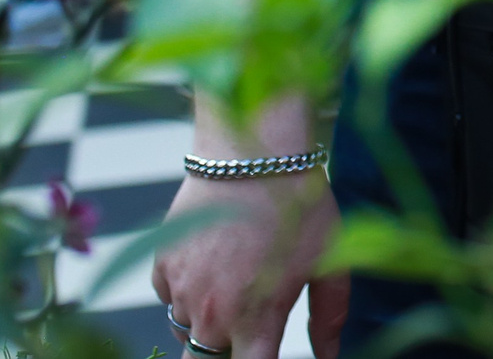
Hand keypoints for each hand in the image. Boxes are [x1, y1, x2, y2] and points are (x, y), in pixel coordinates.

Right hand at [150, 171, 344, 358]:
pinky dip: (186, 293)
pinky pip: (168, 299)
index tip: (267, 351)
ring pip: (186, 332)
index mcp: (255, 321)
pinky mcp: (161, 265)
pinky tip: (213, 263)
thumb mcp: (329, 261)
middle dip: (228, 351)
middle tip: (250, 316)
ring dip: (207, 323)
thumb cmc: (298, 206)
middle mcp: (211, 315)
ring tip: (236, 283)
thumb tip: (330, 356)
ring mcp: (181, 291)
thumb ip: (328, 318)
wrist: (251, 153)